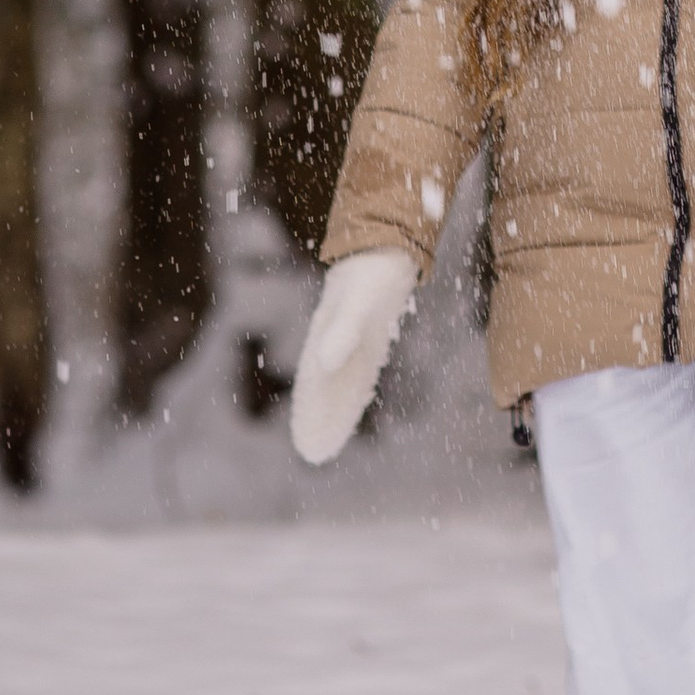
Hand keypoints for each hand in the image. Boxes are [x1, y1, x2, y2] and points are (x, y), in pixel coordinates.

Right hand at [290, 248, 419, 462]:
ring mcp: (354, 335)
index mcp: (325, 335)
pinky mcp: (373, 329)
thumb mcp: (357, 301)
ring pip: (342, 381)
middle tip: (314, 455)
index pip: (314, 384)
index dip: (310, 414)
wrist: (388, 239)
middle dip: (320, 419)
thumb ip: (342, 332)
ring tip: (330, 438)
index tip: (305, 444)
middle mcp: (336, 339)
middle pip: (326, 388)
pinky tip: (357, 402)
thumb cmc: (372, 270)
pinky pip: (361, 367)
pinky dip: (355, 387)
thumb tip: (325, 365)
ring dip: (336, 408)